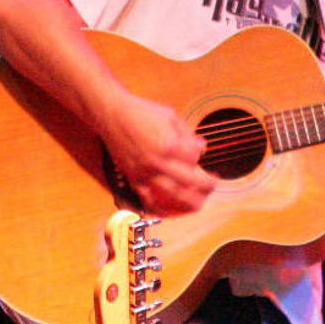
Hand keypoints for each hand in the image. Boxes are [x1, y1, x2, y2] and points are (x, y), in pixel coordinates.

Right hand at [99, 92, 216, 216]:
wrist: (111, 114)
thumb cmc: (141, 111)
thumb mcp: (170, 115)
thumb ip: (188, 134)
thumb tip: (202, 148)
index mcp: (168, 145)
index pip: (194, 159)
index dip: (200, 156)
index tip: (200, 151)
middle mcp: (157, 163)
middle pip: (189, 183)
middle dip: (206, 186)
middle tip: (213, 184)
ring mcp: (144, 173)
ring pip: (171, 197)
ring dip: (189, 204)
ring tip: (200, 202)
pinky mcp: (133, 179)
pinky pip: (149, 201)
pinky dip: (163, 210)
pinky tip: (173, 211)